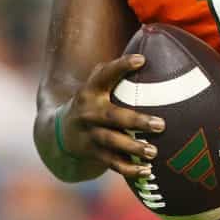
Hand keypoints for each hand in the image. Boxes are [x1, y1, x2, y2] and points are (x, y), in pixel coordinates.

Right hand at [57, 54, 166, 178]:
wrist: (57, 132)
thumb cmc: (92, 101)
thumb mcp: (96, 84)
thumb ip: (115, 72)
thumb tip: (149, 49)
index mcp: (91, 90)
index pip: (104, 74)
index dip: (121, 66)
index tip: (142, 60)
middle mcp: (88, 112)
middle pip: (113, 116)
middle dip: (137, 121)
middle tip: (161, 124)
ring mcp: (89, 135)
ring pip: (113, 142)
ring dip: (134, 147)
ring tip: (154, 151)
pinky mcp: (92, 153)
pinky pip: (112, 163)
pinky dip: (129, 168)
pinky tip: (147, 170)